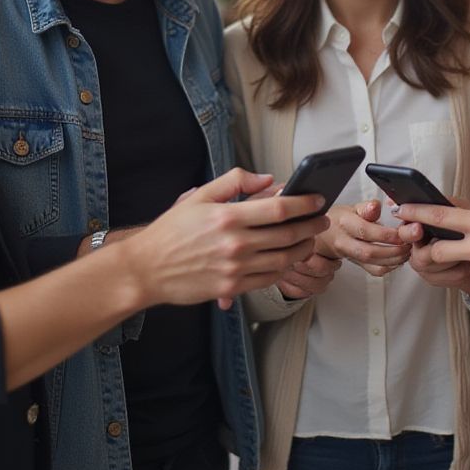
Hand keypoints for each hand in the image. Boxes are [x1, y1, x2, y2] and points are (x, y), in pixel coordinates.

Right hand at [119, 167, 328, 309]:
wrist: (146, 269)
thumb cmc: (172, 231)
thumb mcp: (199, 196)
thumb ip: (235, 182)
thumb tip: (268, 180)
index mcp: (228, 217)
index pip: (278, 209)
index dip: (304, 204)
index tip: (318, 200)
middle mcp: (234, 244)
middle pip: (287, 235)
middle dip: (311, 226)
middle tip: (322, 219)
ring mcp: (234, 269)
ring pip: (283, 259)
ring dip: (303, 248)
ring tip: (310, 239)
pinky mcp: (231, 289)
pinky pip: (268, 278)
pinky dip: (284, 268)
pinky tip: (288, 258)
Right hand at [316, 200, 410, 276]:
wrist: (326, 237)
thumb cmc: (341, 220)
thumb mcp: (352, 207)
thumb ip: (367, 207)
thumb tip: (376, 206)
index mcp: (344, 223)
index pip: (365, 231)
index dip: (386, 234)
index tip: (402, 233)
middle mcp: (345, 242)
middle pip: (369, 252)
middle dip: (393, 250)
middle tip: (408, 243)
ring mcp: (350, 256)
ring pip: (374, 264)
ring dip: (395, 259)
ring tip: (407, 250)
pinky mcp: (357, 265)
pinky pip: (375, 271)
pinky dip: (391, 266)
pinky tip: (398, 257)